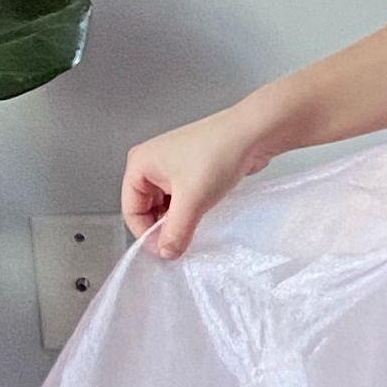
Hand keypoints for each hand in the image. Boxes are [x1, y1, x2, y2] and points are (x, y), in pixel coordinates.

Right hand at [121, 104, 273, 259]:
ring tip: (193, 229)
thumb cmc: (219, 154)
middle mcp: (153, 162)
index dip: (146, 233)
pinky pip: (184, 196)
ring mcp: (174, 164)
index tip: (165, 251)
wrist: (254, 133)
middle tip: (180, 244)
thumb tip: (167, 253)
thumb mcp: (192, 201)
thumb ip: (176, 232)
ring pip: (167, 203)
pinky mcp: (194, 167)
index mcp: (140, 164)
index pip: (131, 210)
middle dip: (163, 226)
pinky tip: (203, 216)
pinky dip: (190, 209)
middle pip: (148, 207)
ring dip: (178, 219)